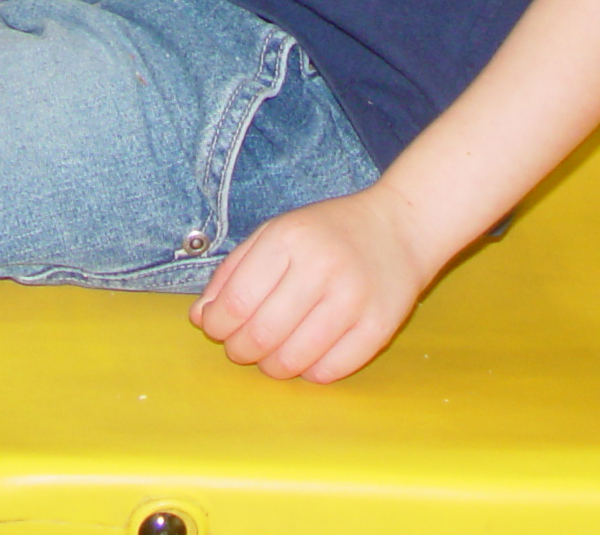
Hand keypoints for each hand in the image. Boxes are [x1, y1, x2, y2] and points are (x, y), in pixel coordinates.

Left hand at [188, 187, 433, 381]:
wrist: (399, 228)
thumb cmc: (326, 234)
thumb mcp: (274, 235)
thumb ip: (232, 273)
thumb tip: (200, 319)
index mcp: (289, 239)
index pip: (235, 303)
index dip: (217, 327)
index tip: (217, 329)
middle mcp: (322, 267)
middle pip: (260, 336)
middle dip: (239, 351)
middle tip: (242, 347)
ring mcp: (354, 299)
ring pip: (292, 361)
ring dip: (271, 367)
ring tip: (272, 353)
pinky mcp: (379, 327)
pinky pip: (329, 372)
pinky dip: (308, 372)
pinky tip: (307, 354)